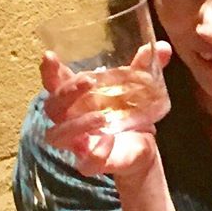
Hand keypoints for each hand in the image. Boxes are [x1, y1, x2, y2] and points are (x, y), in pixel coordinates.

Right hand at [41, 43, 169, 183]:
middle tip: (87, 81)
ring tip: (101, 116)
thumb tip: (162, 47)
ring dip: (76, 125)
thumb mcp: (137, 87)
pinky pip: (85, 163)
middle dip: (65, 93)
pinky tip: (110, 140)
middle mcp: (71, 119)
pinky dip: (96, 153)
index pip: (54, 82)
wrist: (141, 146)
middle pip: (52, 107)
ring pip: (57, 135)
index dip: (49, 70)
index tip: (50, 55)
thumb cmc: (128, 112)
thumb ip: (146, 67)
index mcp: (77, 97)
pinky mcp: (92, 163)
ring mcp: (78, 143)